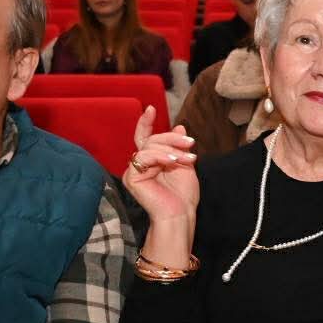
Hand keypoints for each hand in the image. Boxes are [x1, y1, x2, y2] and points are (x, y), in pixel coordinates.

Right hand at [122, 106, 199, 225]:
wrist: (180, 214)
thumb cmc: (183, 196)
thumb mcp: (185, 164)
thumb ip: (180, 147)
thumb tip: (180, 127)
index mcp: (151, 161)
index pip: (145, 138)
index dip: (145, 122)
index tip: (151, 108)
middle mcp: (140, 165)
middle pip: (151, 139)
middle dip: (172, 139)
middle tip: (191, 144)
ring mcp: (134, 171)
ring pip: (149, 146)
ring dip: (170, 149)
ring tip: (187, 160)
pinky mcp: (131, 177)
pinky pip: (144, 157)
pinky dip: (160, 156)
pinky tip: (173, 162)